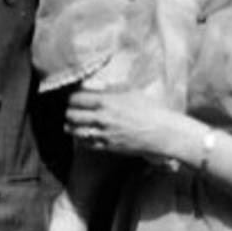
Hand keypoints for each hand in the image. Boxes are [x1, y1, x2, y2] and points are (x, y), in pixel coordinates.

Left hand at [65, 81, 184, 160]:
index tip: (75, 97)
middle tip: (72, 109)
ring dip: (71, 125)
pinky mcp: (107, 147)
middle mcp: (101, 119)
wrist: (162, 132)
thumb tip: (92, 84)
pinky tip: (84, 133)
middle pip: (71, 115)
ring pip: (74, 131)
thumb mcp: (130, 91)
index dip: (73, 97)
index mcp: (106, 102)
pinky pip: (85, 143)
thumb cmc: (150, 109)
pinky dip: (80, 137)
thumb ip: (109, 87)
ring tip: (74, 122)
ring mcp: (103, 134)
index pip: (76, 99)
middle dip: (69, 111)